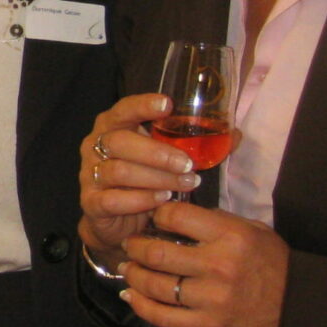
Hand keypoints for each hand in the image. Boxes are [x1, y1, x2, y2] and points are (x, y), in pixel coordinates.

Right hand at [77, 93, 201, 266]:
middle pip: (118, 141)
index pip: (122, 109)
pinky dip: (140, 200)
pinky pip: (112, 199)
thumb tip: (236, 134)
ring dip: (155, 178)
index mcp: (113, 128)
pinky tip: (161, 201)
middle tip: (187, 164)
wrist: (116, 222)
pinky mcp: (91, 203)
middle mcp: (96, 147)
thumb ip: (195, 146)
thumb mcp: (167, 160)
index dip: (142, 105)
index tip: (167, 104)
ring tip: (183, 185)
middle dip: (156, 152)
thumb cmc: (145, 182)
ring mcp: (90, 175)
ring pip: (118, 171)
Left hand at [120, 202, 289, 326]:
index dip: (155, 214)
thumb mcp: (255, 232)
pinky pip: (163, 317)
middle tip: (130, 245)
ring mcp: (212, 299)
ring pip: (154, 285)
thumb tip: (177, 213)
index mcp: (231, 236)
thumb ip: (217, 222)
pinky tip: (132, 297)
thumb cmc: (276, 267)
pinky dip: (141, 306)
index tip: (150, 217)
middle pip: (156, 252)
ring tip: (129, 269)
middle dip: (135, 246)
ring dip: (134, 276)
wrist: (303, 314)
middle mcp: (218, 266)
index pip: (175, 216)